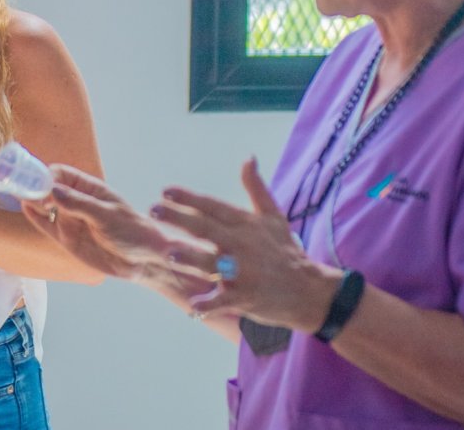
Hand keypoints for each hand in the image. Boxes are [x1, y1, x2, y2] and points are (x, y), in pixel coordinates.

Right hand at [21, 165, 171, 280]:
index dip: (46, 174)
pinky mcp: (66, 238)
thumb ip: (80, 204)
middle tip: (22, 188)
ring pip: (44, 205)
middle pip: (48, 187)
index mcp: (89, 189)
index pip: (61, 174)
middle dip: (34, 185)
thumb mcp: (106, 215)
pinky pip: (46, 225)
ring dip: (32, 200)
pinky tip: (25, 208)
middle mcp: (76, 201)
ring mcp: (69, 219)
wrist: (141, 259)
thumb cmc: (130, 230)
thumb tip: (54, 190)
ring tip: (24, 198)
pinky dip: (35, 217)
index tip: (36, 181)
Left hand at [151, 157, 334, 330]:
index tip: (165, 191)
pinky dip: (210, 303)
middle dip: (179, 218)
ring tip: (170, 252)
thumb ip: (256, 187)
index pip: (213, 207)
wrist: (309, 290)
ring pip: (213, 263)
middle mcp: (243, 245)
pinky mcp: (246, 297)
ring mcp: (244, 272)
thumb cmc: (286, 251)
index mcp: (246, 224)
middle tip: (154, 210)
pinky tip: (194, 305)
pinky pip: (224, 300)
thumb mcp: (274, 216)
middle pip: (207, 228)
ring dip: (191, 258)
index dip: (189, 198)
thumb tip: (248, 159)